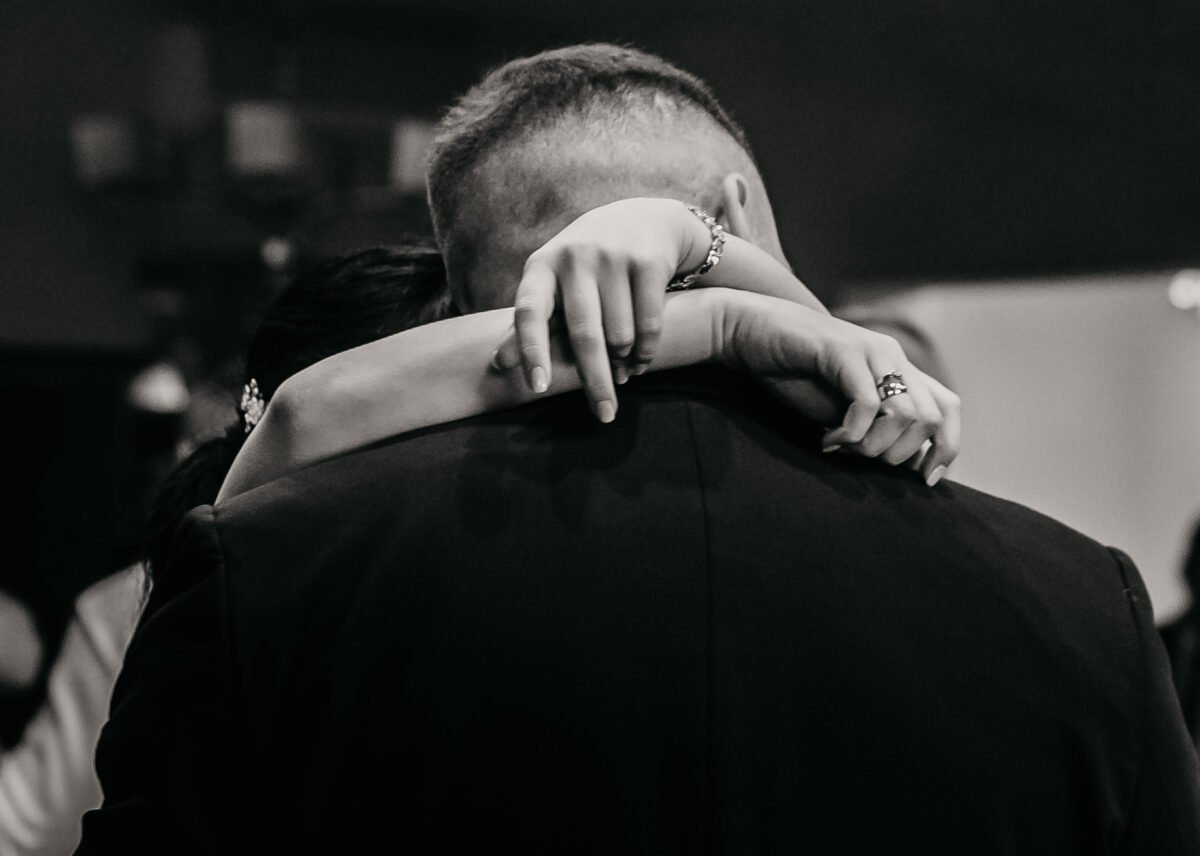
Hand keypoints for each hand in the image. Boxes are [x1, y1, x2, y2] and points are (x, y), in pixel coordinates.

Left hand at [491, 198, 709, 421]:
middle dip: (595, 380)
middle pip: (584, 334)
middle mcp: (575, 257)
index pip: (530, 312)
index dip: (532, 351)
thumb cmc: (585, 265)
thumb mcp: (552, 284)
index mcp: (542, 266)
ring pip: (620, 334)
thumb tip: (497, 365)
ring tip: (623, 374)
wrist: (642, 219)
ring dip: (623, 364)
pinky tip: (640, 362)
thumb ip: (528, 324)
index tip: (539, 389)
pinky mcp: (648, 262)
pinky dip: (646, 353)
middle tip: (604, 414)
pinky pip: (649, 325)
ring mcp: (613, 256)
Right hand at [719, 291, 960, 483]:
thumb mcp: (838, 408)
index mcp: (896, 368)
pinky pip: (868, 404)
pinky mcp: (843, 350)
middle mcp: (891, 356)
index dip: (946, 447)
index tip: (925, 479)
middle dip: (900, 454)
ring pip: (905, 414)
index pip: (947, 408)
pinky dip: (851, 433)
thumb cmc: (789, 373)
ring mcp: (870, 350)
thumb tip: (899, 465)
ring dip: (874, 446)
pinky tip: (827, 440)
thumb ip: (869, 427)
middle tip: (863, 460)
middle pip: (931, 418)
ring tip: (843, 448)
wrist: (747, 331)